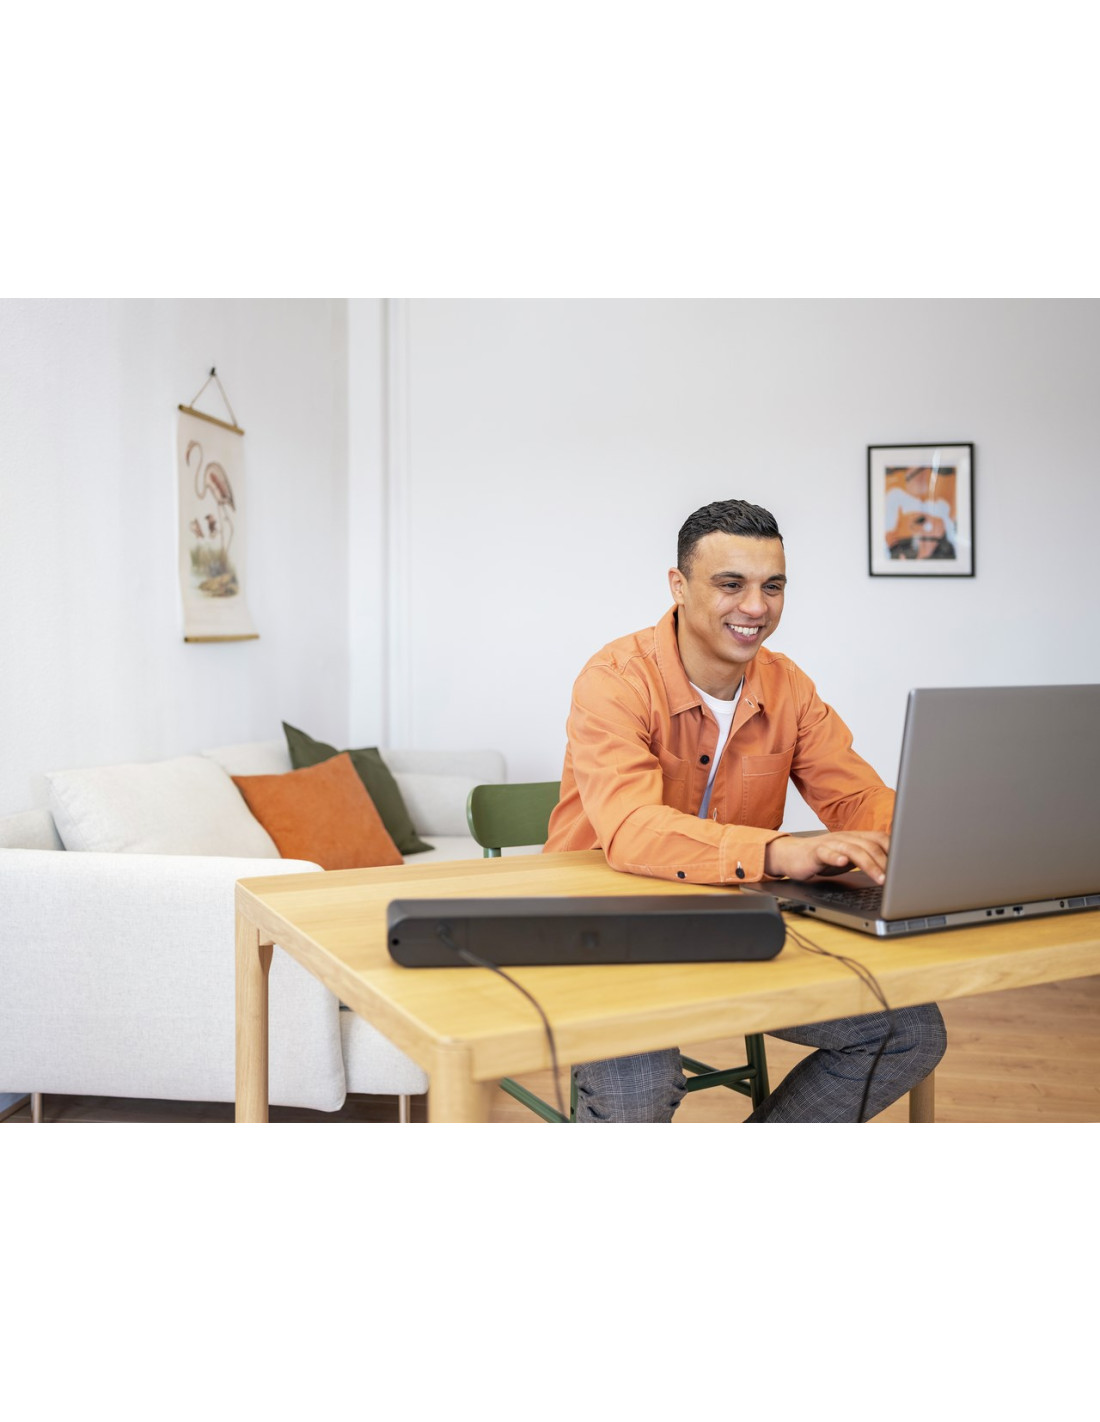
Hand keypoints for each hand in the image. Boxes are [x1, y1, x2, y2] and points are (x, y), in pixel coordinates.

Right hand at [764, 830, 889, 883]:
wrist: (792, 854)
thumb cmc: (823, 858)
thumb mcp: (850, 858)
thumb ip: (868, 858)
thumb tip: (894, 868)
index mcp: (856, 838)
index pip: (881, 838)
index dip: (895, 850)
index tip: (907, 865)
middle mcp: (845, 838)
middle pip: (870, 845)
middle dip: (885, 862)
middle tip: (896, 879)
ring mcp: (830, 843)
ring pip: (853, 850)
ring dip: (869, 864)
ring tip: (880, 878)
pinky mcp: (815, 852)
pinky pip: (826, 852)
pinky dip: (836, 857)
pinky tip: (843, 863)